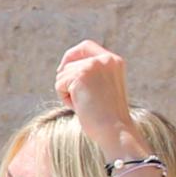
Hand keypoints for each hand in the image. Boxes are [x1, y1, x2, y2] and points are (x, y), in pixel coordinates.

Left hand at [54, 40, 141, 154]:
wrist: (115, 129)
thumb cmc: (108, 117)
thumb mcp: (104, 89)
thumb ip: (92, 76)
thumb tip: (64, 70)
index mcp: (114, 61)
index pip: (86, 46)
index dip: (72, 56)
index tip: (63, 69)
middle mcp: (105, 59)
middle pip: (71, 58)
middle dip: (65, 75)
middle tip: (70, 92)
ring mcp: (93, 65)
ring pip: (63, 74)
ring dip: (67, 91)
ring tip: (84, 105)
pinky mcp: (81, 75)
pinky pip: (59, 84)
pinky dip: (64, 98)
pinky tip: (79, 107)